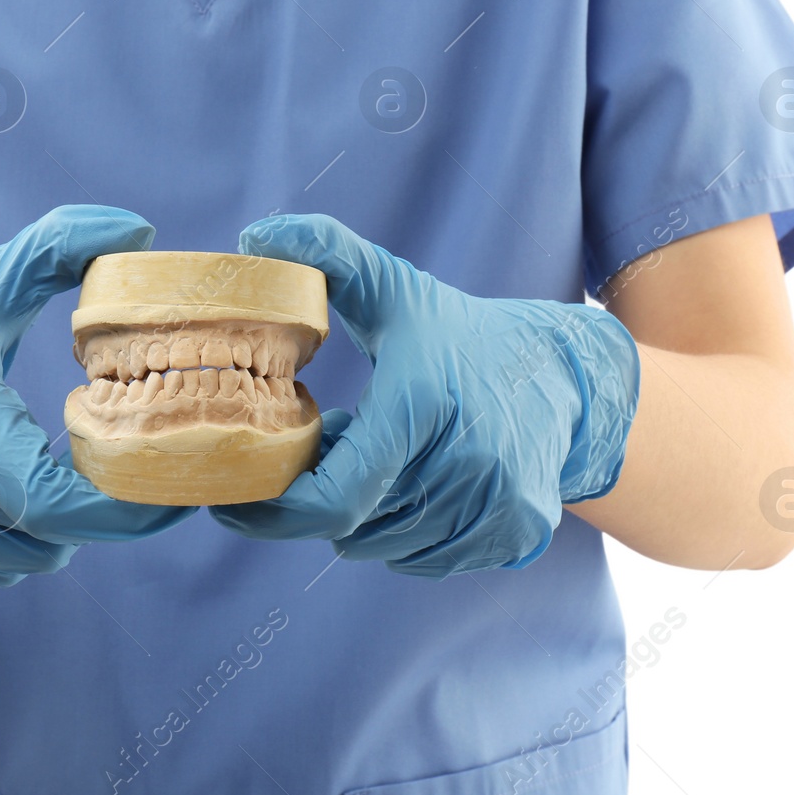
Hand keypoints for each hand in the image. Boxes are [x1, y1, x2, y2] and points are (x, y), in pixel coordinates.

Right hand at [0, 205, 194, 587]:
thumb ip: (61, 246)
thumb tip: (138, 230)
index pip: (54, 500)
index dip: (123, 511)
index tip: (171, 494)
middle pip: (46, 537)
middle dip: (96, 513)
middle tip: (119, 475)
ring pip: (20, 560)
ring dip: (53, 531)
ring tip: (56, 476)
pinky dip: (11, 547)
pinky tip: (9, 500)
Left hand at [209, 215, 640, 576]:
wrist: (561, 373)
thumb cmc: (460, 334)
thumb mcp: (393, 289)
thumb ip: (326, 255)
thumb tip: (257, 233)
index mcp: (422, 407)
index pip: (335, 498)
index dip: (274, 513)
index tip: (232, 501)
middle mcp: (468, 464)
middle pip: (354, 528)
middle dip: (321, 499)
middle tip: (324, 454)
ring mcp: (498, 506)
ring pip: (386, 548)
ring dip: (363, 517)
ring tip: (374, 461)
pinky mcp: (516, 535)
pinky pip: (427, 561)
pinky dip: (405, 534)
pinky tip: (410, 483)